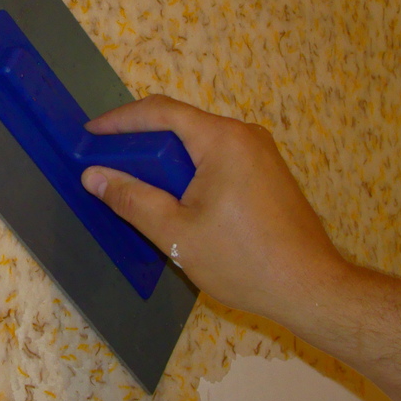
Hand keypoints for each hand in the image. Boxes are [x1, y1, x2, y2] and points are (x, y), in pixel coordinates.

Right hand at [80, 95, 347, 323]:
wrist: (311, 289)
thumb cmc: (242, 260)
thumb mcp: (176, 233)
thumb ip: (132, 199)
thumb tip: (94, 176)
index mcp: (222, 140)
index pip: (161, 112)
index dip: (120, 120)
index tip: (90, 133)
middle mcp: (244, 136)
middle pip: (181, 125)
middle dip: (141, 143)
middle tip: (108, 164)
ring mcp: (261, 154)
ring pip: (199, 144)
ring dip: (166, 160)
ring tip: (136, 185)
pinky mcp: (268, 174)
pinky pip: (218, 159)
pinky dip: (189, 171)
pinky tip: (175, 199)